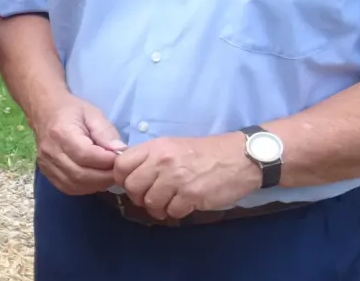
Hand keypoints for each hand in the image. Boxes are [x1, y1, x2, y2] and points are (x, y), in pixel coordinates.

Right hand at [33, 94, 125, 194]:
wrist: (45, 111)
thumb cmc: (71, 110)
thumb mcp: (93, 114)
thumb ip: (106, 132)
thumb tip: (120, 151)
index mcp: (61, 132)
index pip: (86, 155)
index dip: (107, 161)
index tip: (121, 157)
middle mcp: (50, 151)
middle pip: (81, 174)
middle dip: (105, 176)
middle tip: (119, 170)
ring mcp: (46, 164)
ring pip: (75, 185)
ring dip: (97, 184)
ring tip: (108, 174)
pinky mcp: (46, 173)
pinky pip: (69, 188)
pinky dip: (86, 187)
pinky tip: (95, 178)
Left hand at [113, 133, 260, 220]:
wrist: (239, 157)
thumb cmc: (203, 152)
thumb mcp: (171, 146)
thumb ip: (149, 158)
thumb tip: (127, 174)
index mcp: (155, 147)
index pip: (121, 165)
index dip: (122, 178)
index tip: (132, 184)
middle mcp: (162, 162)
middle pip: (132, 186)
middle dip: (138, 196)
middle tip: (150, 197)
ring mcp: (176, 179)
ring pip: (150, 202)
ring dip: (157, 208)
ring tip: (167, 204)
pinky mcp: (192, 195)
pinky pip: (172, 211)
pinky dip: (175, 212)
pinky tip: (183, 205)